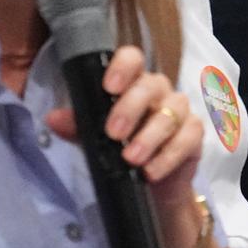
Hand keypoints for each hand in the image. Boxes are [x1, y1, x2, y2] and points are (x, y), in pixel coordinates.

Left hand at [45, 45, 203, 207]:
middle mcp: (158, 91)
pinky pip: (187, 137)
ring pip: (170, 112)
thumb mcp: (94, 139)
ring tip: (130, 159)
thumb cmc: (121, 151)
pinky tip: (151, 172)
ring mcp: (179, 110)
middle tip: (114, 133)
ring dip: (149, 137)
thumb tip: (52, 118)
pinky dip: (169, 156)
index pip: (132, 59)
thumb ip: (78, 126)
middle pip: (150, 86)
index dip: (123, 67)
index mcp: (132, 83)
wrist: (151, 188)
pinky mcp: (194, 134)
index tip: (109, 87)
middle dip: (131, 109)